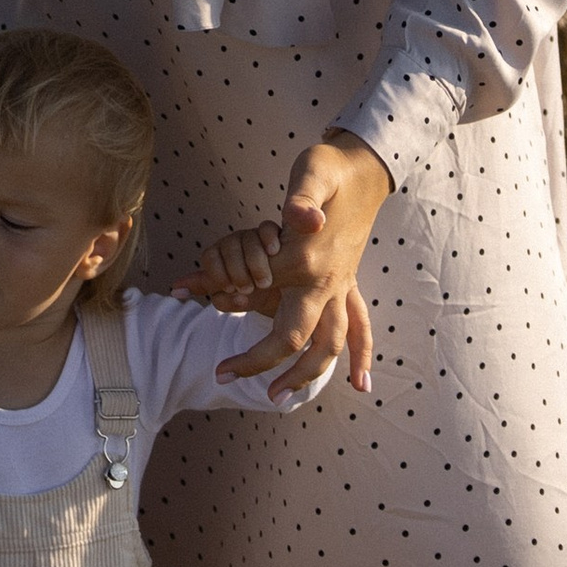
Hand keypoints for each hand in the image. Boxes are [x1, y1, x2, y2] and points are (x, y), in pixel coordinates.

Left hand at [175, 129, 389, 398]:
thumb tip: (298, 218)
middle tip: (221, 375)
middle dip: (260, 361)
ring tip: (277, 396)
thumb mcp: (313, 173)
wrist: (367, 171)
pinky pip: (358, 329)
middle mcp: (327, 281)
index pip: (260, 290)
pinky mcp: (348, 285)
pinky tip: (363, 383)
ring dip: (304, 374)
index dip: (228, 295)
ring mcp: (341, 286)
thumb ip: (302, 198)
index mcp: (310, 259)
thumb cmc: (331, 170)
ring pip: (328, 345)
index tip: (199, 301)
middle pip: (294, 337)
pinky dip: (361, 357)